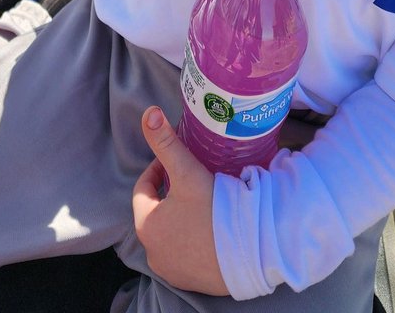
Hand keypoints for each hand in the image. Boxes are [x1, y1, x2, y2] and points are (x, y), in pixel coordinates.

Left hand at [131, 107, 228, 295]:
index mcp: (145, 225)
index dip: (158, 170)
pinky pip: (187, 254)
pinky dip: (194, 239)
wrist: (250, 254)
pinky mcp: (192, 282)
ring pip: (172, 234)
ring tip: (203, 201)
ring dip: (181, 218)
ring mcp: (172, 270)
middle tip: (191, 179)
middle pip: (157, 212)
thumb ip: (165, 142)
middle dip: (170, 194)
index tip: (176, 161)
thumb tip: (148, 112)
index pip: (143, 189)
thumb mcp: (187, 171)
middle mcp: (153, 253)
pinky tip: (212, 227)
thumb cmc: (213, 210)